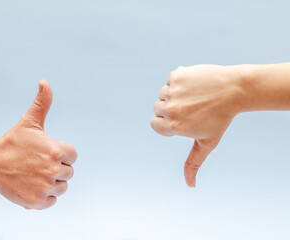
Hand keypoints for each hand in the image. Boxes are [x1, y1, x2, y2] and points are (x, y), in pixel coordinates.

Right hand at [0, 80, 76, 209]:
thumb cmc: (13, 142)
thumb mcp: (30, 121)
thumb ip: (42, 102)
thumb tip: (44, 82)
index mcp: (57, 151)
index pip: (73, 156)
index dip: (61, 154)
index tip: (46, 153)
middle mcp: (54, 170)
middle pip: (68, 173)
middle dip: (56, 168)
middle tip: (37, 164)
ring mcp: (45, 187)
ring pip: (61, 187)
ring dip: (51, 183)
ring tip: (34, 174)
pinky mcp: (37, 202)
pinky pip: (51, 201)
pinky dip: (44, 196)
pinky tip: (31, 185)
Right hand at [151, 65, 241, 186]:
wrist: (235, 90)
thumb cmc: (221, 119)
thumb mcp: (207, 143)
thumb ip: (194, 163)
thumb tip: (191, 186)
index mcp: (174, 127)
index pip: (155, 124)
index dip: (168, 123)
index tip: (185, 119)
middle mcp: (170, 109)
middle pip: (158, 108)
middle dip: (172, 108)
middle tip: (193, 107)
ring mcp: (173, 91)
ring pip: (163, 93)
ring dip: (175, 94)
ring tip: (195, 96)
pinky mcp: (177, 75)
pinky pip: (171, 79)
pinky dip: (181, 80)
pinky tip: (196, 84)